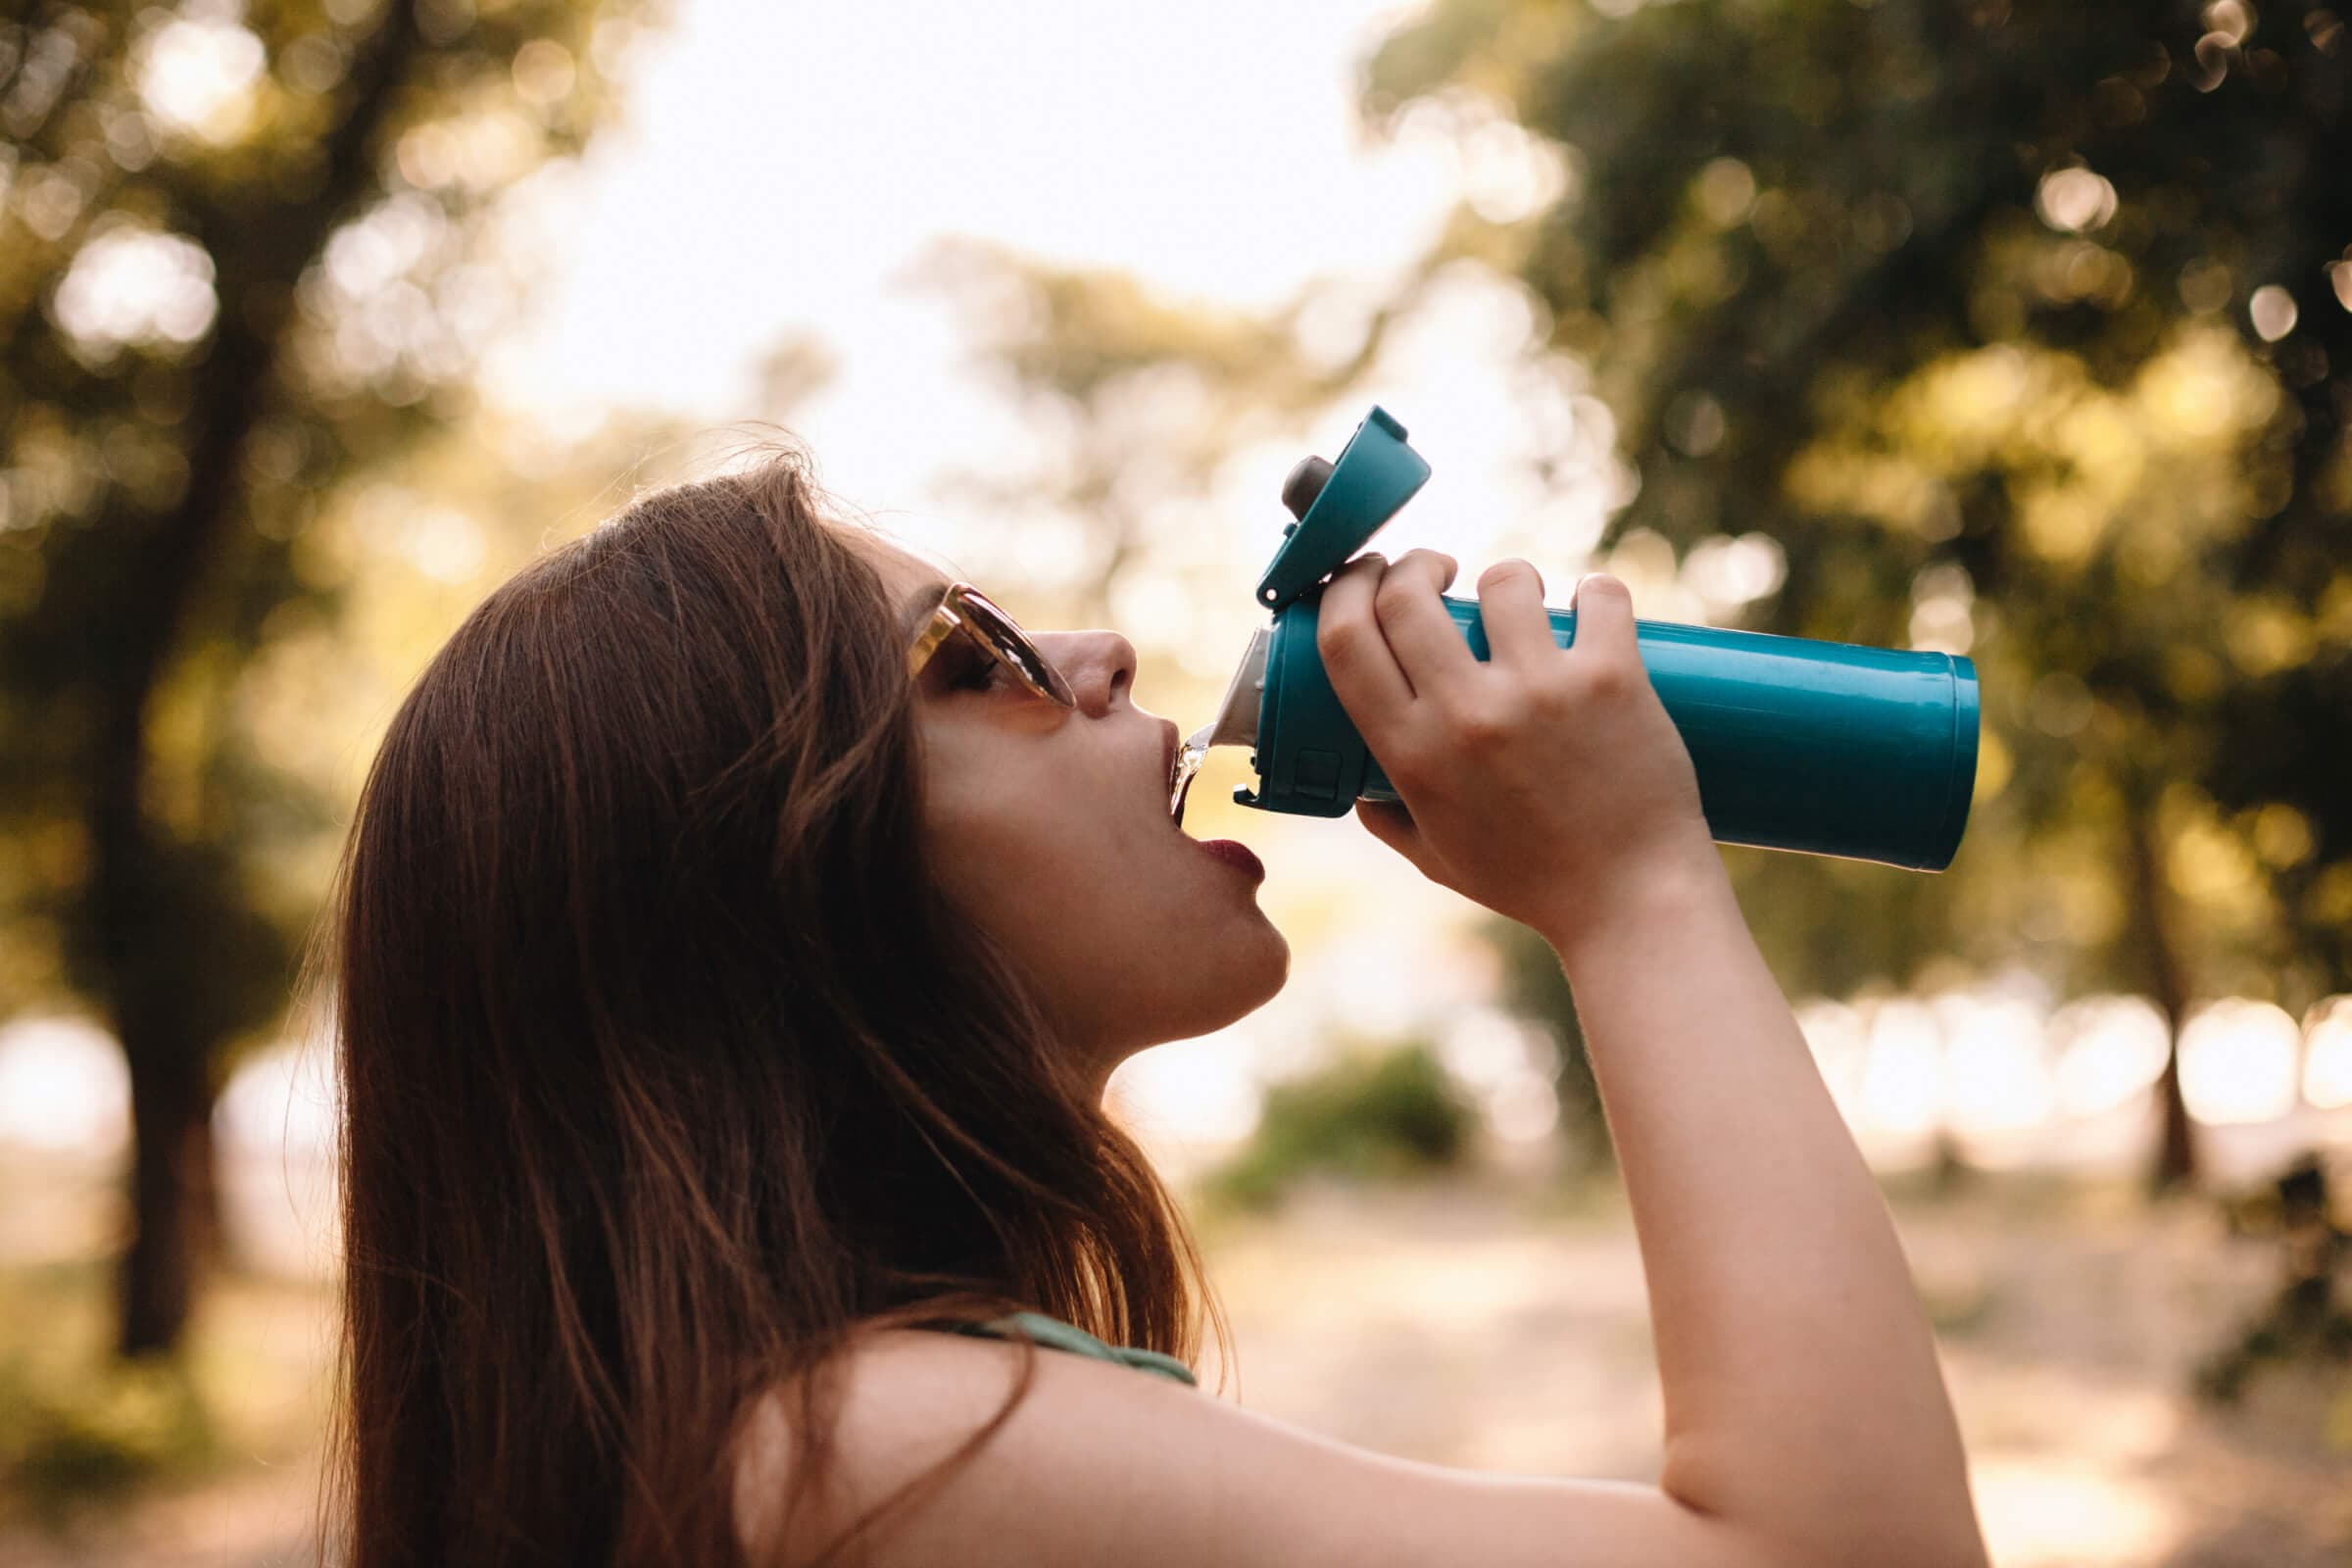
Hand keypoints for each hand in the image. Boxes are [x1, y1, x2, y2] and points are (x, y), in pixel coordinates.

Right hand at [1314, 549, 1719, 948]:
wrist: (1634, 903)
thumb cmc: (1533, 883)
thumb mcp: (1436, 859)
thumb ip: (1388, 820)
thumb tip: (1358, 785)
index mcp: (1413, 755)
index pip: (1345, 639)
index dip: (1342, 589)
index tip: (1363, 579)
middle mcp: (1468, 716)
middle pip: (1408, 595)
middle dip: (1413, 565)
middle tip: (1436, 571)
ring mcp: (1541, 692)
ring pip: (1504, 581)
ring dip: (1508, 580)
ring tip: (1522, 603)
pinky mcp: (1612, 678)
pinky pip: (1599, 594)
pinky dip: (1596, 593)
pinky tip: (1593, 607)